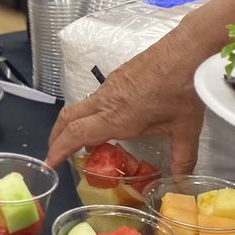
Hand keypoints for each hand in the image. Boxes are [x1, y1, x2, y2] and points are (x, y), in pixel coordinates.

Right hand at [45, 32, 205, 176]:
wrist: (185, 52)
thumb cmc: (183, 89)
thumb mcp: (185, 129)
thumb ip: (182, 158)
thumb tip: (182, 182)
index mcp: (116, 118)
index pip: (75, 134)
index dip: (58, 150)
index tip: (49, 163)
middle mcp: (106, 101)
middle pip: (67, 118)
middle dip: (56, 137)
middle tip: (55, 153)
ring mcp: (109, 86)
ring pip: (80, 106)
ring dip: (73, 124)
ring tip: (82, 141)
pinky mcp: (117, 76)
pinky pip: (95, 97)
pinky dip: (89, 113)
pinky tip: (107, 119)